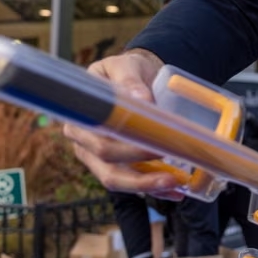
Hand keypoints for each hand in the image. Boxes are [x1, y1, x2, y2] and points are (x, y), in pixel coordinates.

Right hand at [63, 48, 183, 200]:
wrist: (132, 76)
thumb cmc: (124, 71)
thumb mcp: (124, 67)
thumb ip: (130, 81)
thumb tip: (140, 99)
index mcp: (81, 119)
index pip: (100, 144)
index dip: (126, 151)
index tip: (153, 149)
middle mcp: (84, 142)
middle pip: (108, 170)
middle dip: (141, 177)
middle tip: (172, 175)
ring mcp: (98, 157)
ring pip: (119, 181)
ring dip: (148, 187)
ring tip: (176, 186)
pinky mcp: (117, 164)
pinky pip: (132, 181)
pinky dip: (153, 187)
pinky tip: (175, 190)